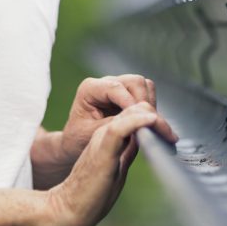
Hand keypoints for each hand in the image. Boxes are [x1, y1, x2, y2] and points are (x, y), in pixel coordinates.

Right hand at [47, 103, 158, 225]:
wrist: (68, 209)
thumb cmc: (92, 193)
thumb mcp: (117, 167)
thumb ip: (128, 151)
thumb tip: (148, 142)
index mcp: (110, 136)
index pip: (136, 113)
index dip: (156, 119)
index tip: (170, 135)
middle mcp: (106, 133)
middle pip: (136, 108)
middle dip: (159, 117)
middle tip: (172, 136)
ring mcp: (103, 139)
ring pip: (129, 112)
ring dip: (152, 116)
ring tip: (167, 129)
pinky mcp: (102, 151)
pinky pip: (119, 129)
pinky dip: (137, 121)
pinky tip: (151, 120)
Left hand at [59, 75, 176, 161]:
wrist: (77, 144)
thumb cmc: (78, 139)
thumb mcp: (91, 134)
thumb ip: (112, 126)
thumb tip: (135, 121)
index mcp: (90, 89)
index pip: (115, 88)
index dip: (130, 103)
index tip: (140, 120)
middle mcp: (105, 83)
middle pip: (134, 82)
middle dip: (143, 102)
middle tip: (146, 123)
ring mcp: (118, 87)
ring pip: (144, 85)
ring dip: (148, 103)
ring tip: (146, 124)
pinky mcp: (128, 94)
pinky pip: (147, 93)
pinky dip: (150, 105)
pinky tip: (145, 122)